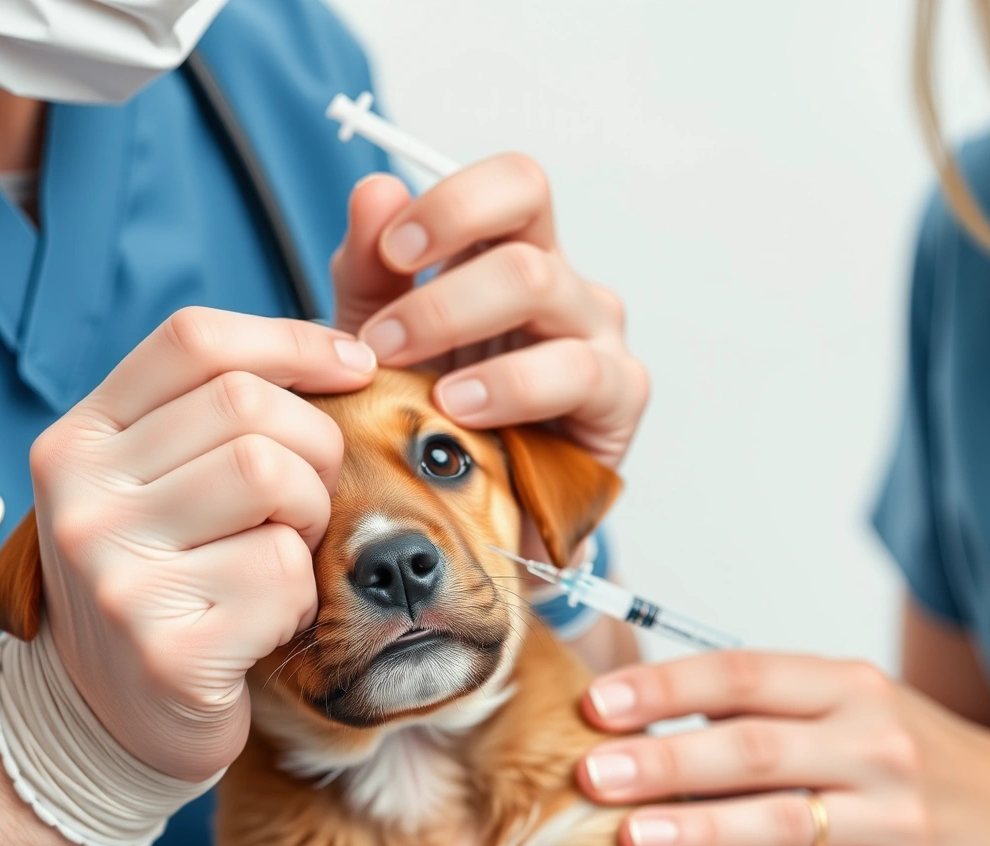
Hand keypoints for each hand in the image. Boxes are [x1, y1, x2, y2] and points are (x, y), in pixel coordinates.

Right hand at [28, 308, 374, 779]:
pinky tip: (265, 624)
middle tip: (308, 504)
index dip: (292, 341)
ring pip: (272, 480)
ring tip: (284, 561)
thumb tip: (344, 348)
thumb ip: (210, 418)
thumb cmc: (159, 585)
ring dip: (310, 521)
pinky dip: (301, 598)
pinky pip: (284, 575)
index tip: (354, 367)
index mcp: (77, 441)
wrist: (104, 724)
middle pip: (248, 409)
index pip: (193, 342)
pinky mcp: (166, 648)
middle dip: (314, 447)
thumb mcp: (151, 488)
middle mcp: (80, 498)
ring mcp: (115, 574)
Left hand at [330, 163, 647, 467]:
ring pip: (541, 284)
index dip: (456, 202)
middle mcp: (560, 283)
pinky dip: (511, 387)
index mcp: (511, 252)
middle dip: (437, 274)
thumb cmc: (428, 417)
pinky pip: (577, 370)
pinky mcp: (619, 396)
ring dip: (460, 323)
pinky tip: (465, 410)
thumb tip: (376, 190)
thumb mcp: (376, 336)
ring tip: (419, 384)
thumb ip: (370, 266)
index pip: (512, 184)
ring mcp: (595, 334)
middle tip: (382, 339)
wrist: (463, 517)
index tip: (395, 249)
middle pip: (526, 218)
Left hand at [576, 652, 989, 845]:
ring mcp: (898, 811)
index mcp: (849, 686)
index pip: (743, 675)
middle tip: (592, 773)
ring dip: (704, 829)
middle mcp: (874, 739)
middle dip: (665, 759)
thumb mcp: (858, 710)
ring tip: (633, 840)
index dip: (666, 688)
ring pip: (787, 819)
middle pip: (753, 746)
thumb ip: (771, 709)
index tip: (598, 704)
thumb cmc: (922, 761)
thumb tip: (653, 705)